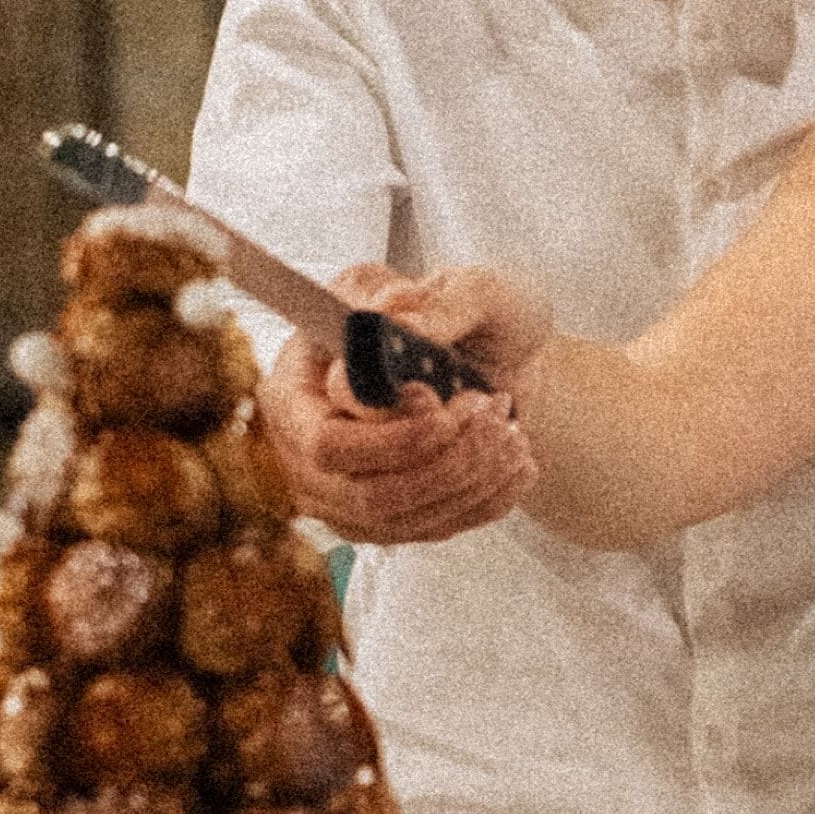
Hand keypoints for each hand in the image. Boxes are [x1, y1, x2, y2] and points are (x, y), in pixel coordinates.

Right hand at [258, 265, 536, 546]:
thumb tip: (390, 316)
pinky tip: (515, 461)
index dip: (389, 433)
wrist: (502, 353)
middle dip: (442, 461)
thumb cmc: (467, 314)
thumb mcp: (452, 284)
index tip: (436, 398)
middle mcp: (310, 448)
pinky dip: (487, 497)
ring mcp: (346, 492)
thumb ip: (419, 299)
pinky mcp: (389, 520)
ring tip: (507, 428)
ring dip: (470, 476)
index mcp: (299, 384)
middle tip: (488, 412)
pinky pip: (436, 528)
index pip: (326, 441)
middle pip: (366, 494)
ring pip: (405, 517)